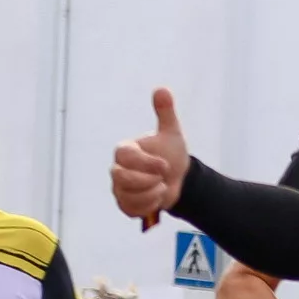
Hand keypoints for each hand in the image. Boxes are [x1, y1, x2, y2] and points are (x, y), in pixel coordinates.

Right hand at [111, 88, 192, 228]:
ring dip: (151, 194)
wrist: (180, 180)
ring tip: (162, 187)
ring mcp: (119, 187)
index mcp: (125, 150)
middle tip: (164, 178)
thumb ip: (165, 113)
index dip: (146, 163)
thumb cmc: (171, 154)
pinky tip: (158, 198)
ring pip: (127, 195)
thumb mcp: (171, 133)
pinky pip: (130, 209)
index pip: (124, 156)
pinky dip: (148, 206)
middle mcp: (117, 168)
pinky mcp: (125, 204)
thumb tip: (161, 89)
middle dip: (148, 180)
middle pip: (121, 177)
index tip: (166, 166)